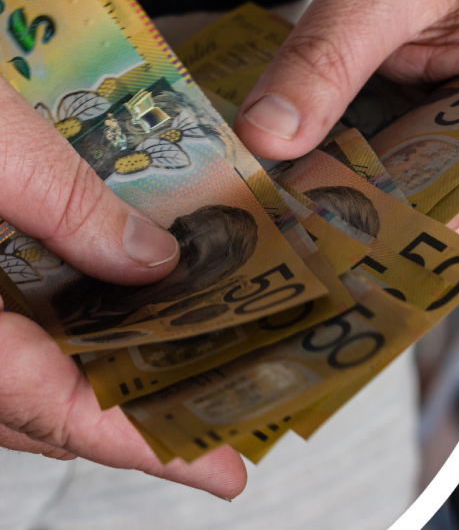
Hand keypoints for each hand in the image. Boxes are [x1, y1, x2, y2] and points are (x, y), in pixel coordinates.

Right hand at [0, 82, 245, 498]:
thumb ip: (65, 204)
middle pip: (36, 412)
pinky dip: (47, 346)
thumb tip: (150, 263)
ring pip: (8, 385)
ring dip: (90, 386)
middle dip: (131, 423)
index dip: (142, 444)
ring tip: (178, 381)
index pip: (52, 408)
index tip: (219, 472)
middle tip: (218, 429)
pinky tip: (101, 320)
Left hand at [234, 0, 458, 241]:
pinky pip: (381, 169)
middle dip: (357, 228)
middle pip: (428, 212)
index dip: (391, 231)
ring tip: (280, 222)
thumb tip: (272, 134)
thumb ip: (326, 60)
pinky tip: (293, 182)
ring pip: (401, 199)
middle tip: (281, 243)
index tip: (319, 248)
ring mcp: (456, 137)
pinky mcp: (419, 129)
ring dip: (343, 208)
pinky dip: (337, 175)